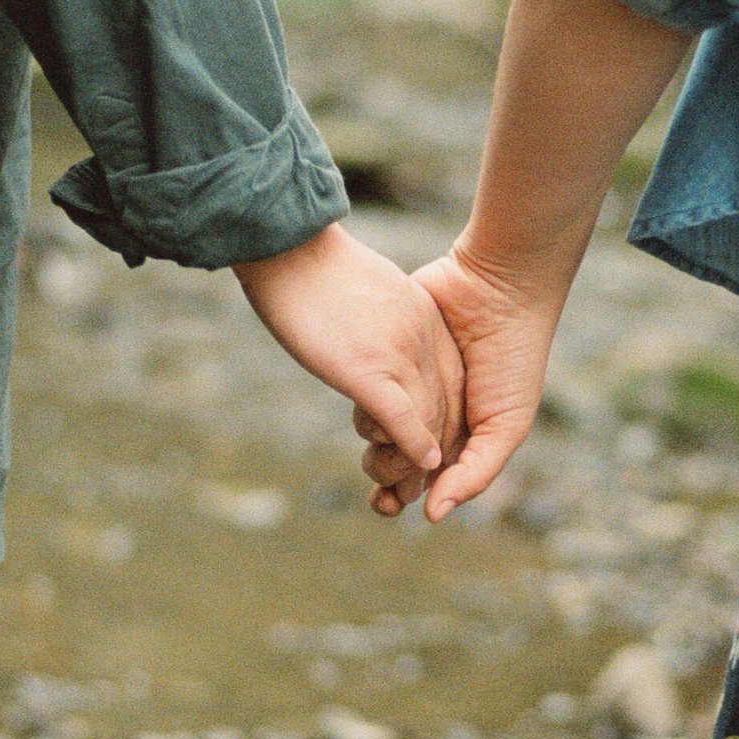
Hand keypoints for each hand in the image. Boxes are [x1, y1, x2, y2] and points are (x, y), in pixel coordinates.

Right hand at [234, 223, 464, 478]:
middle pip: (445, 408)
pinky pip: (404, 417)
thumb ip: (377, 322)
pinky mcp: (368, 369)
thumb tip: (366, 343)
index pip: (450, 382)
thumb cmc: (308, 262)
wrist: (288, 243)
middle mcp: (421, 338)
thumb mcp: (362, 291)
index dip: (441, 423)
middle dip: (435, 455)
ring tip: (401, 495)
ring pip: (427, 421)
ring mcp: (398, 354)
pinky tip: (421, 467)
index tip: (425, 452)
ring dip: (417, 465)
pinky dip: (414, 446)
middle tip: (412, 490)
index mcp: (421, 318)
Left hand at [358, 244, 561, 520]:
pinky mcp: (388, 354)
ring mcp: (406, 383)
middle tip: (378, 469)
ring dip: (367, 437)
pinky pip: (364, 383)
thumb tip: (432, 515)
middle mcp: (432, 414)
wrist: (498, 289)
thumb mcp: (507, 424)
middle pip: (393, 458)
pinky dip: (362, 397)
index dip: (400, 496)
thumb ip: (473, 473)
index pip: (422, 479)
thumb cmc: (514, 359)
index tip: (385, 503)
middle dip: (380, 473)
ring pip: (373, 423)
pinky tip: (363, 402)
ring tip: (375, 434)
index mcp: (460, 436)